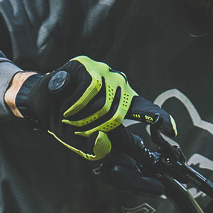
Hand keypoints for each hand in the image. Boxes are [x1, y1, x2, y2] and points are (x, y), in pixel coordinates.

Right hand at [17, 56, 163, 161]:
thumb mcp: (82, 139)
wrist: (41, 101)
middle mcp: (117, 85)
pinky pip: (89, 91)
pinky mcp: (87, 65)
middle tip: (79, 131)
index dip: (159, 119)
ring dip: (83, 119)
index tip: (172, 131)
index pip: (145, 108)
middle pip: (119, 114)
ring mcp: (104, 72)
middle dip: (96, 128)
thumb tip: (105, 144)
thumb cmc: (65, 118)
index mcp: (121, 102)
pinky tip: (67, 107)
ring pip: (104, 104)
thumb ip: (96, 147)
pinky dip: (76, 105)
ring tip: (71, 118)